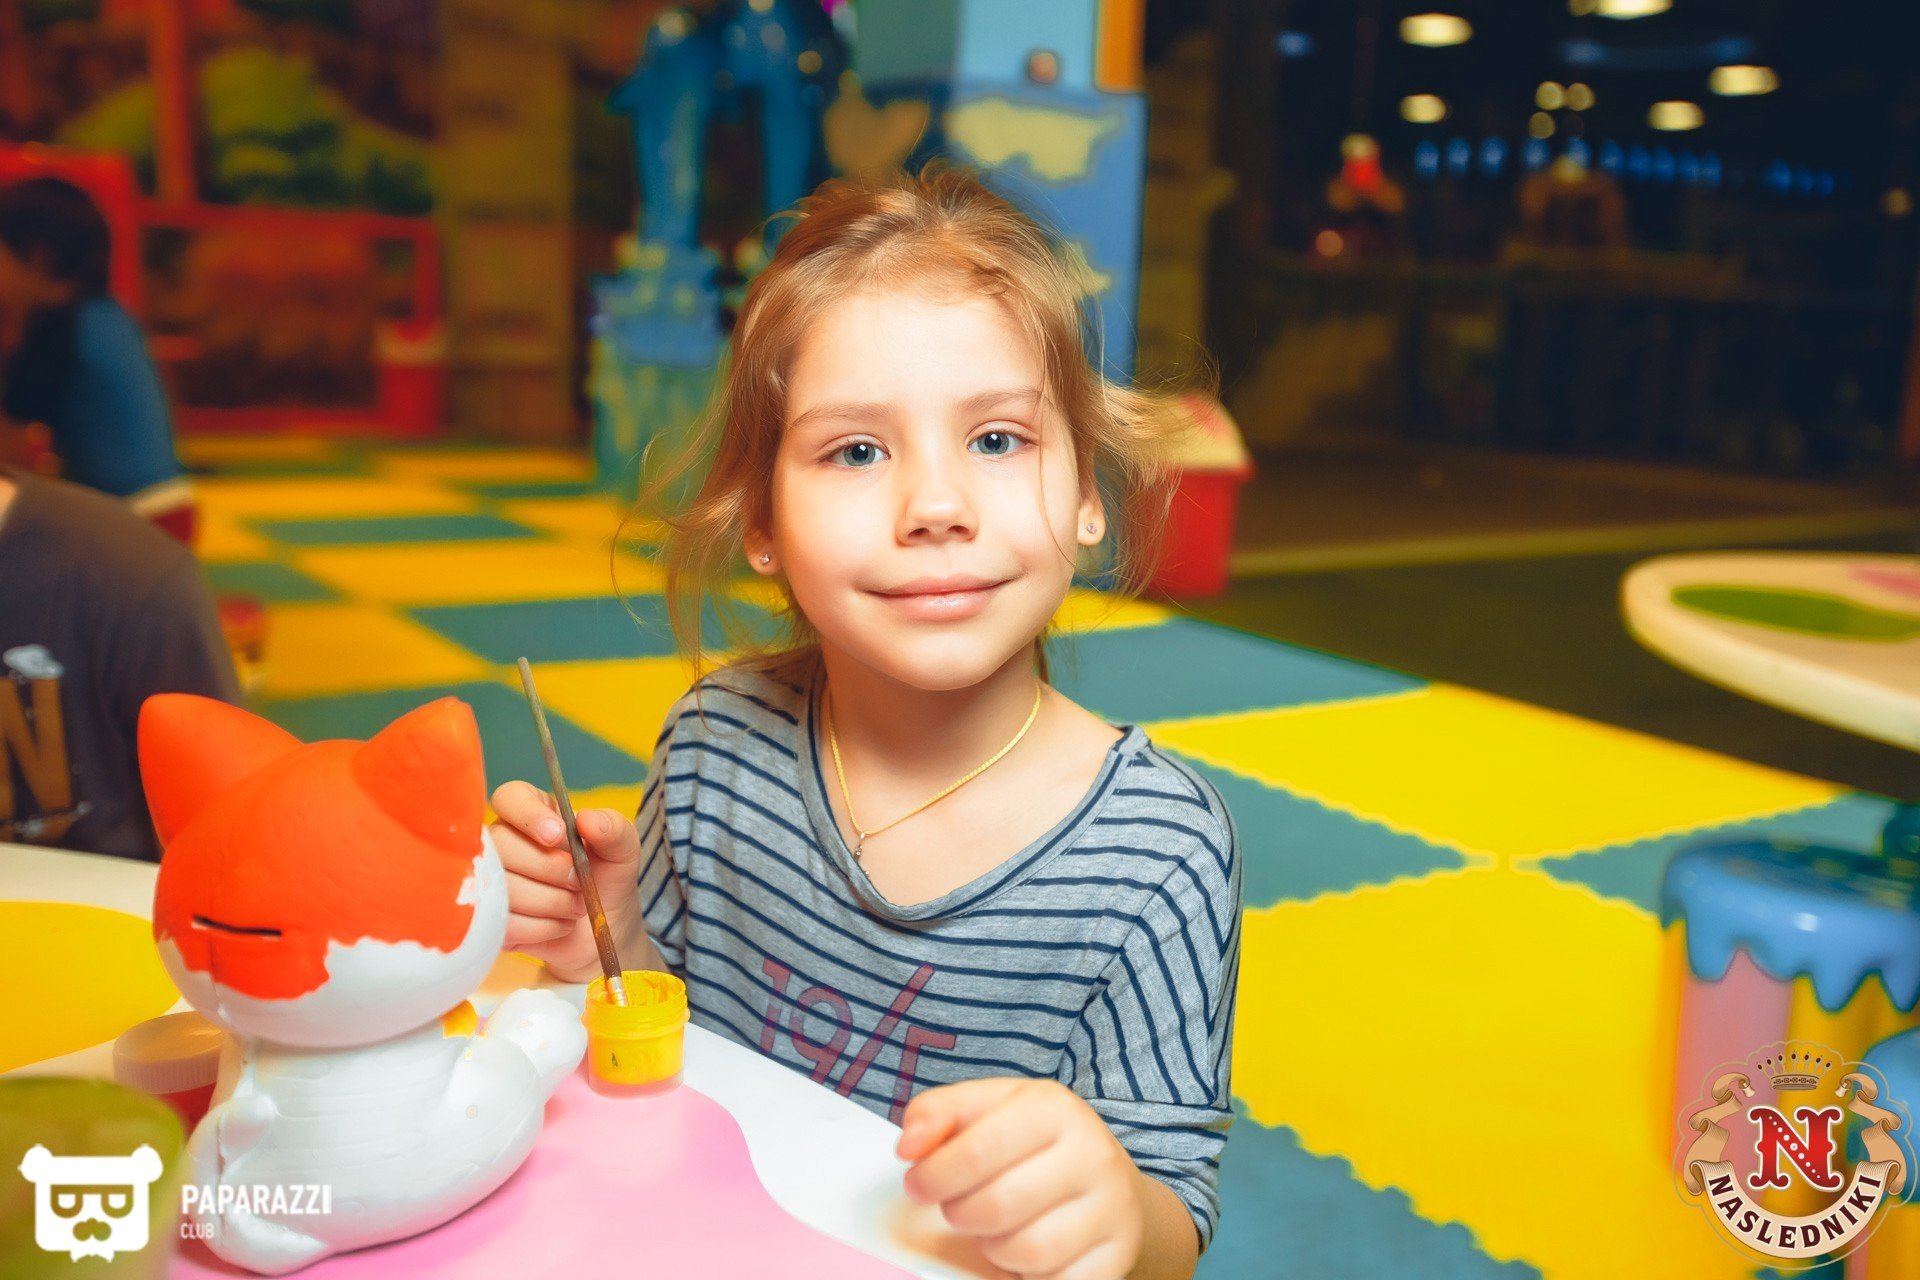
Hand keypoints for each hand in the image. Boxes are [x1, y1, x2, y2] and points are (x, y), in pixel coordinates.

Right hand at [490, 781, 643, 982]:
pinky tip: (560, 924)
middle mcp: (504, 844)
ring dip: (550, 901)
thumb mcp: (622, 849)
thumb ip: (613, 829)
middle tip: (578, 881)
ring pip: (501, 886)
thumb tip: (587, 819)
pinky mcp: (491, 918)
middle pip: (501, 845)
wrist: (605, 926)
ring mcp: (492, 881)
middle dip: (547, 867)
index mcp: (532, 814)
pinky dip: (541, 927)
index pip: (509, 797)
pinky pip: (503, 922)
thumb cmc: (607, 877)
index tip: (558, 834)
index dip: (528, 815)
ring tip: (575, 905)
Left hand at [898, 1078, 1144, 1279]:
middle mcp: (1092, 1153)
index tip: (918, 1185)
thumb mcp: (990, 1108)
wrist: (1110, 1181)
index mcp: (1054, 1108)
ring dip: (993, 1248)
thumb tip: (910, 1145)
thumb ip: (939, 1114)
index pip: (979, 1148)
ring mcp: (1111, 1208)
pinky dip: (1025, 1275)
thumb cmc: (1037, 1144)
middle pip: (998, 1205)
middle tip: (956, 1208)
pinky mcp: (1117, 1255)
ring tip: (993, 1228)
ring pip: (1026, 1250)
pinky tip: (1023, 1252)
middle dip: (960, 1214)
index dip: (935, 1174)